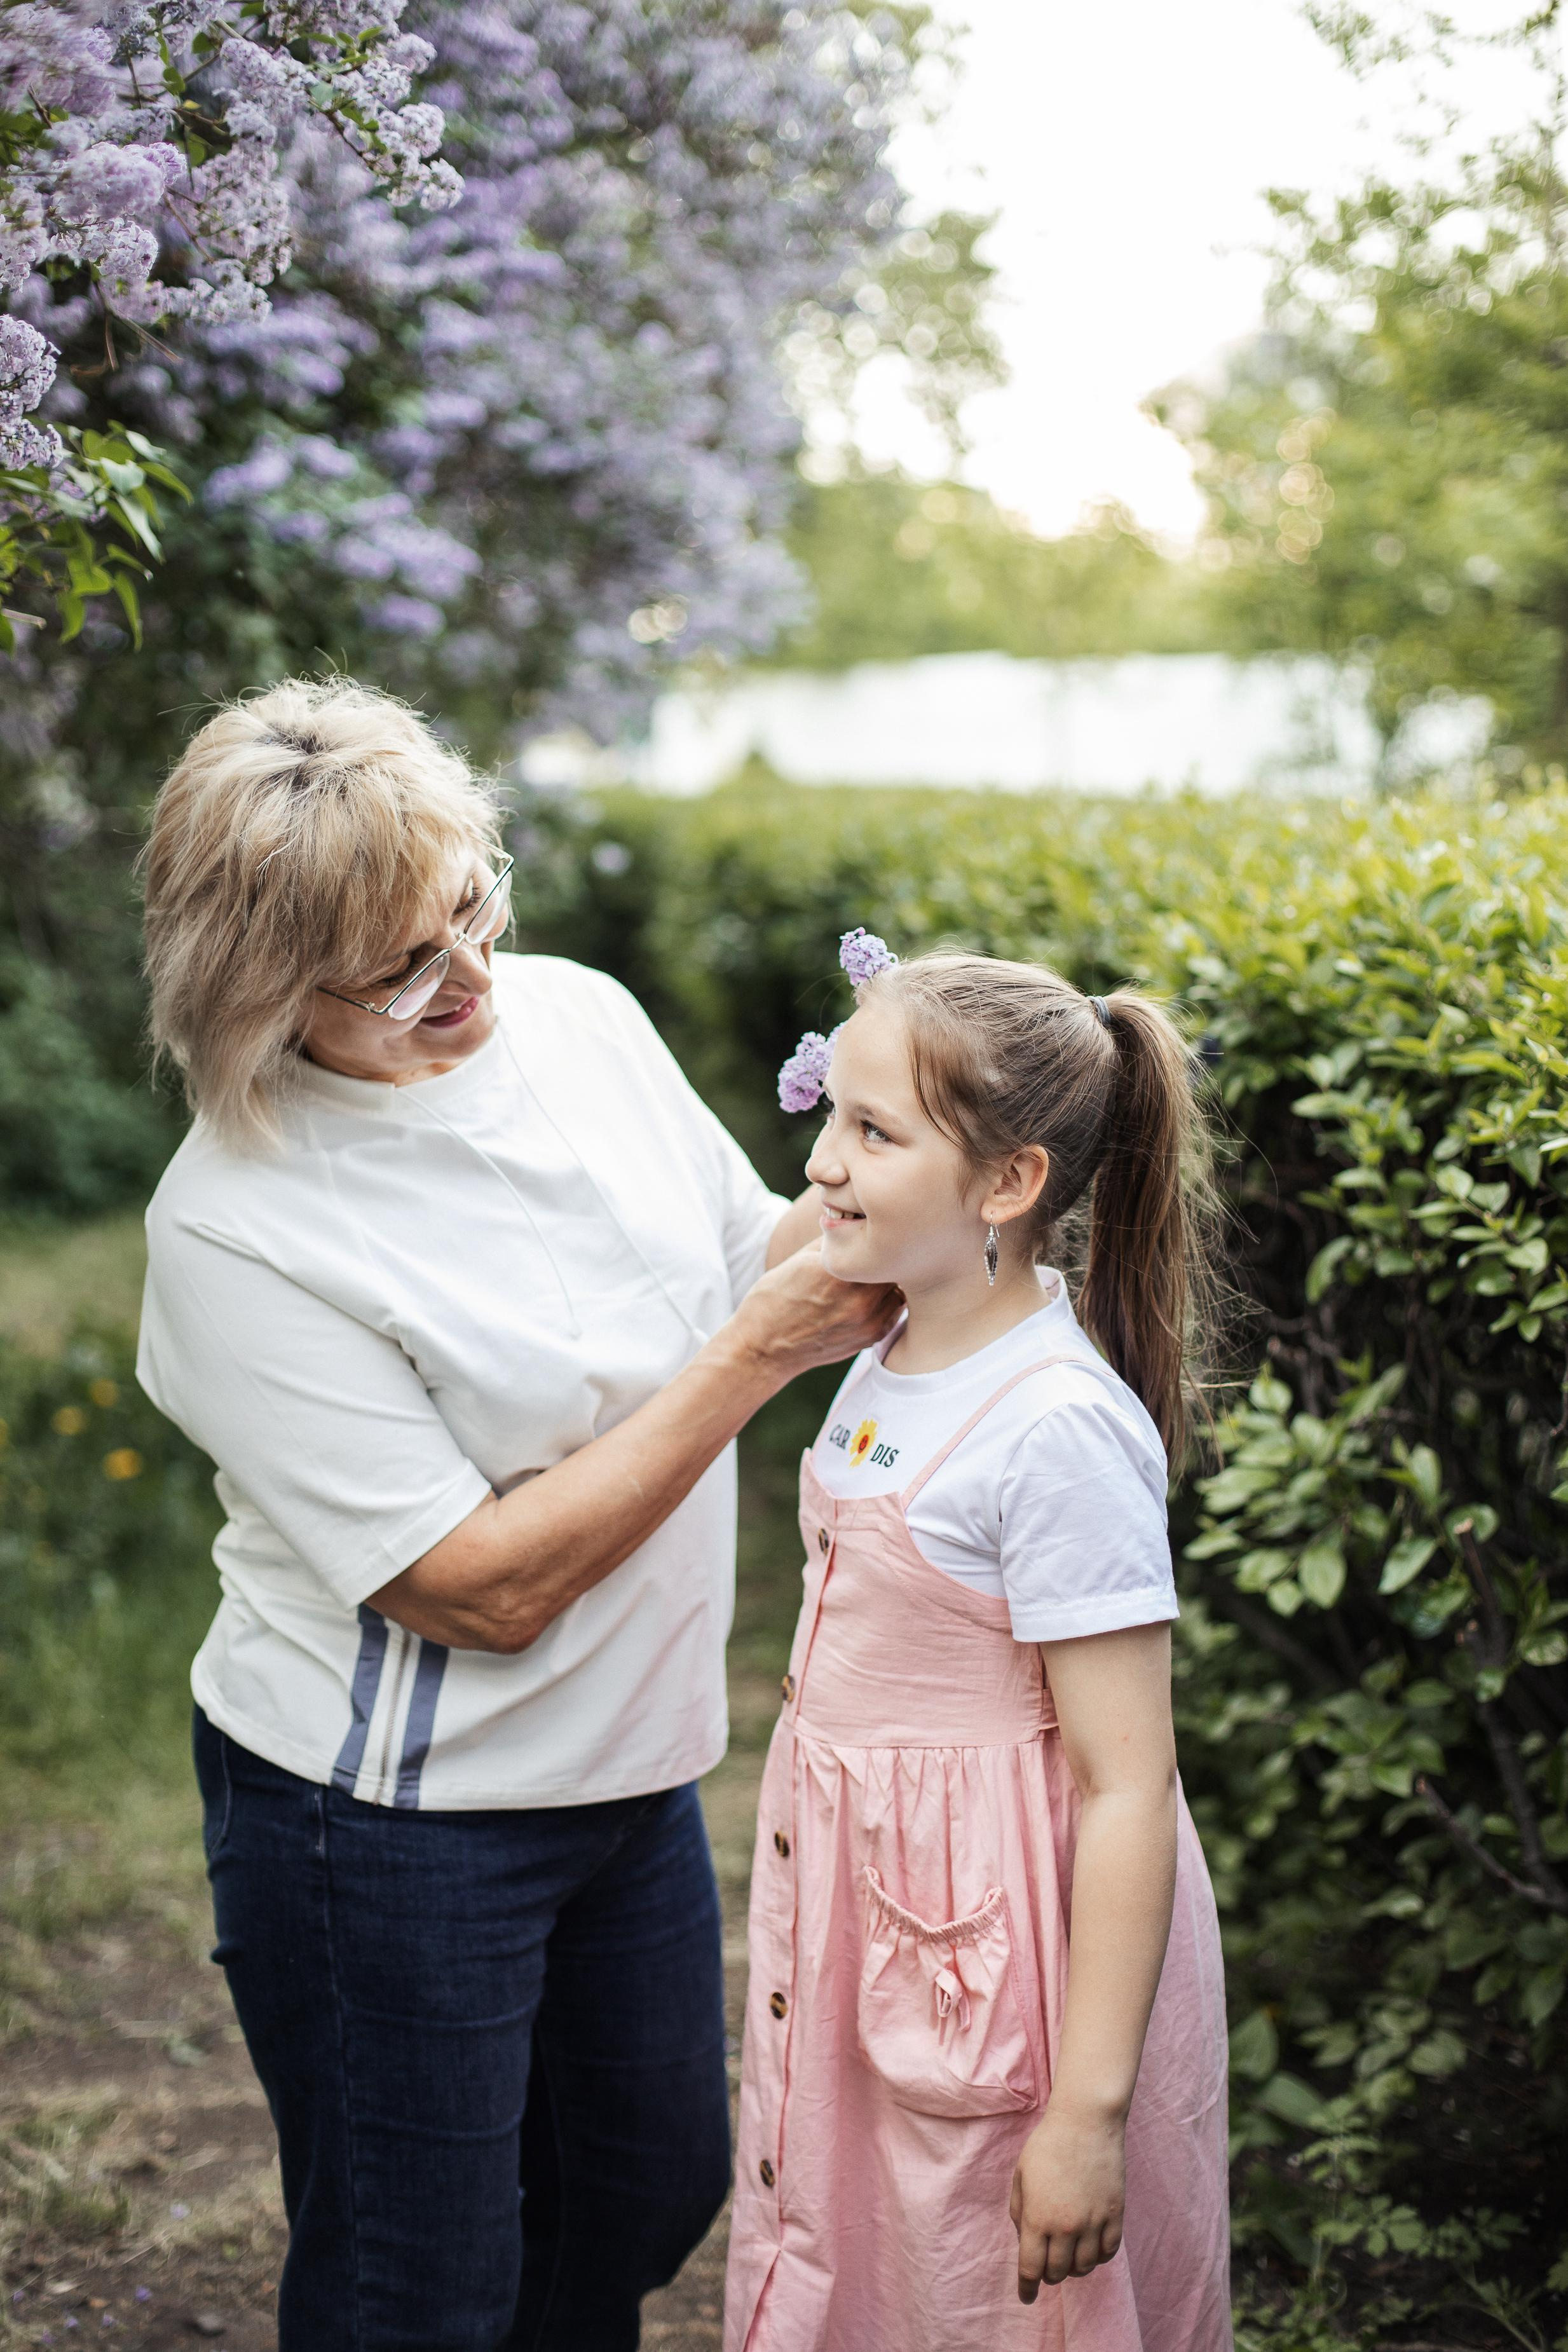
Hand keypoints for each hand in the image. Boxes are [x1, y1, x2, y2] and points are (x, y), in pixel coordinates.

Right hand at [730, 1240, 900, 1381]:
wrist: (763, 1347)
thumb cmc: (774, 1299)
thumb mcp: (800, 1259)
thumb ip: (833, 1240)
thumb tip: (855, 1220)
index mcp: (838, 1271)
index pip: (879, 1244)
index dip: (878, 1238)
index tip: (874, 1236)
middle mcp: (857, 1298)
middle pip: (894, 1268)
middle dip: (886, 1260)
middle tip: (878, 1255)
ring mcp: (866, 1321)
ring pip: (899, 1291)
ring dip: (890, 1283)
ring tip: (873, 1279)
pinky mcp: (869, 1338)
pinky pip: (894, 1312)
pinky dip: (887, 1303)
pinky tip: (870, 1299)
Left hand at [1009, 2104, 1125, 2300]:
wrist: (1086, 2122)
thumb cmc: (1047, 2144)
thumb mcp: (1020, 2175)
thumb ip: (1018, 2210)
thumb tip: (1024, 2237)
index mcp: (1037, 2217)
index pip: (1031, 2268)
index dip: (1027, 2287)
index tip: (1026, 2296)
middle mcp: (1065, 2227)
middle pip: (1057, 2273)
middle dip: (1049, 2274)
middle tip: (1047, 2264)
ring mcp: (1093, 2222)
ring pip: (1084, 2267)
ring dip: (1074, 2266)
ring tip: (1069, 2254)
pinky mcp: (1114, 2215)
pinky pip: (1108, 2253)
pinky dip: (1098, 2256)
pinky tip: (1091, 2246)